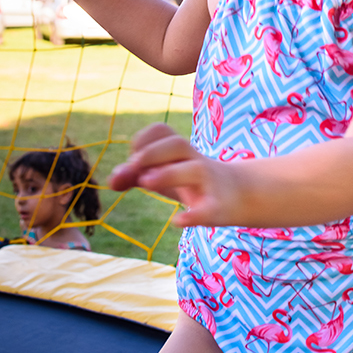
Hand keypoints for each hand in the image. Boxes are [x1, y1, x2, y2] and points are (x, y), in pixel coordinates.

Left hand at [108, 123, 236, 226]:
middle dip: (152, 154)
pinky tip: (177, 220)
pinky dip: (193, 215)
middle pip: (178, 144)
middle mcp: (196, 160)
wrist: (242, 194)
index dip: (142, 142)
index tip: (134, 161)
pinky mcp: (219, 207)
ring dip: (168, 174)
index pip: (161, 131)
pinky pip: (209, 208)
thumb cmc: (194, 181)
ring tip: (146, 183)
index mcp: (181, 151)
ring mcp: (210, 182)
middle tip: (134, 168)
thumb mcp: (165, 174)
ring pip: (195, 169)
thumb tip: (110, 181)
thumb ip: (136, 176)